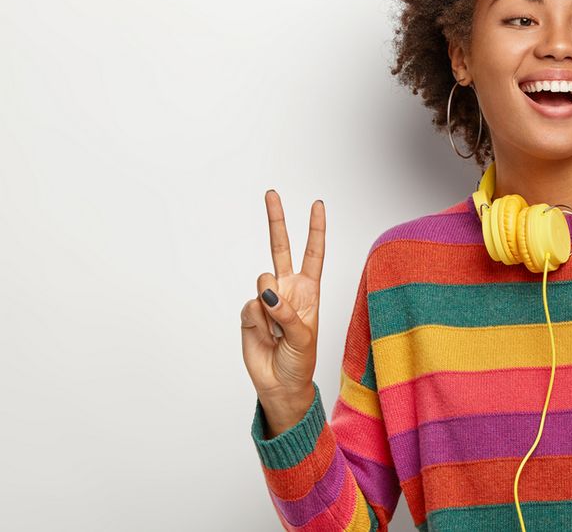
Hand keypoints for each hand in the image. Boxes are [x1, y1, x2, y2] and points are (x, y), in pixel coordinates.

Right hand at [240, 190, 324, 406]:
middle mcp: (287, 289)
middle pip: (280, 248)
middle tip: (271, 193)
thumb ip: (288, 314)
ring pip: (263, 282)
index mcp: (309, 290)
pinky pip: (250, 306)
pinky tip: (265, 335)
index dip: (316, 229)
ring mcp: (267, 299)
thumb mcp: (304, 338)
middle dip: (276, 220)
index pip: (313, 253)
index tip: (317, 205)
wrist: (279, 383)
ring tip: (278, 331)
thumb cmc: (300, 360)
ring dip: (271, 309)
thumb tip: (267, 293)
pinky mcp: (249, 311)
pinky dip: (258, 322)